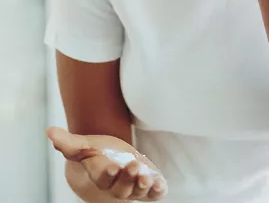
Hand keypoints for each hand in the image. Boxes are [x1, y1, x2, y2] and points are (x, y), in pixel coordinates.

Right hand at [47, 127, 166, 200]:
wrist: (111, 161)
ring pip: (137, 193)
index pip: (102, 177)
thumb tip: (50, 131)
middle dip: (128, 179)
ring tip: (147, 177)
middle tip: (134, 166)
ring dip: (143, 186)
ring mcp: (133, 188)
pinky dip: (158, 191)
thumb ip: (68, 142)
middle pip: (121, 189)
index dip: (106, 173)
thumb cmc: (96, 154)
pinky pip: (153, 195)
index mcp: (100, 175)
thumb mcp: (83, 146)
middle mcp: (116, 186)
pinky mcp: (148, 186)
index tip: (112, 167)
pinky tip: (161, 185)